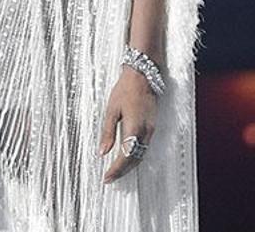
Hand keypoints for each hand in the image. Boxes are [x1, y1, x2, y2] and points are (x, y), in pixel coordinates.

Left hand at [98, 67, 157, 183]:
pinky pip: (145, 147)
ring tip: (115, 172)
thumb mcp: (111, 110)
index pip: (125, 156)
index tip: (107, 178)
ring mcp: (151, 129)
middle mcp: (146, 132)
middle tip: (109, 178)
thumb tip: (102, 152)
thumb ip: (107, 132)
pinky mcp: (153, 126)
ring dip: (130, 165)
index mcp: (134, 128)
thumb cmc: (124, 90)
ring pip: (141, 154)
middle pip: (135, 159)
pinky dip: (135, 156)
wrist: (143, 76)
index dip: (117, 170)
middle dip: (123, 171)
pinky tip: (126, 157)